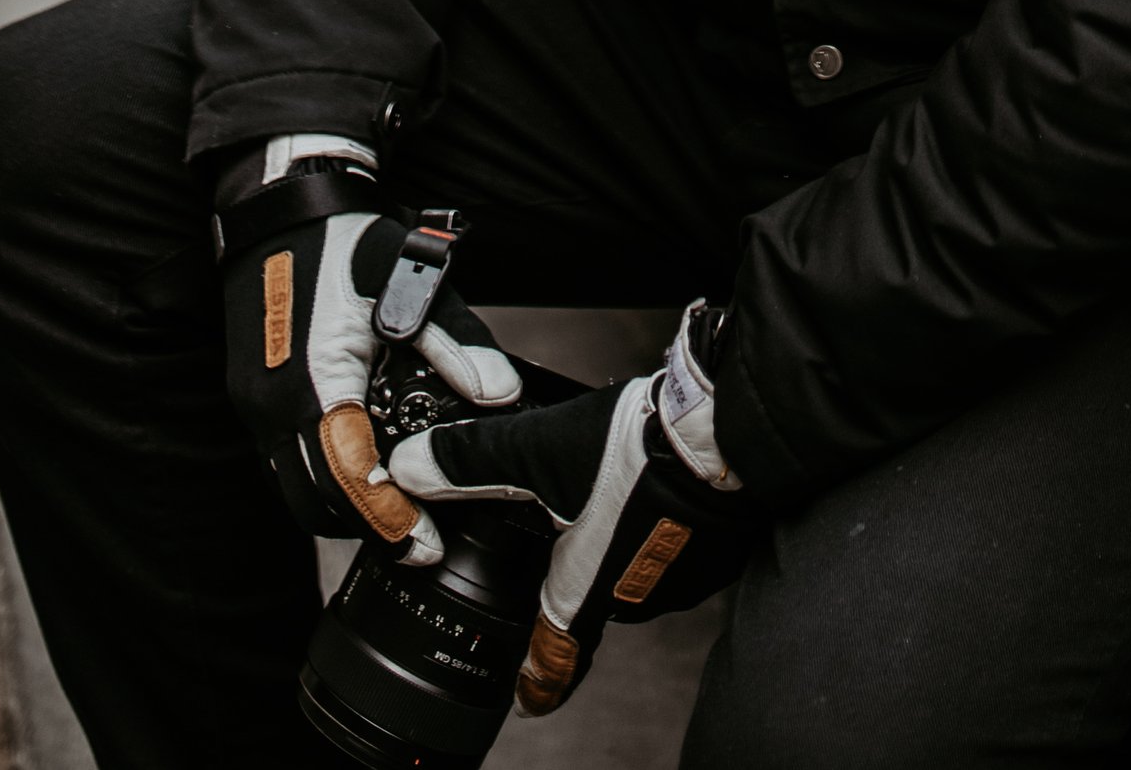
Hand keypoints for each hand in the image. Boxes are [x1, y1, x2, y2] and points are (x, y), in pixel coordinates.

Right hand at [217, 141, 520, 554]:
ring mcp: (256, 403)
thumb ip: (454, 344)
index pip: (348, 477)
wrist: (276, 205)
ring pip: (295, 487)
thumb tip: (499, 395)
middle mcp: (271, 403)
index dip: (388, 520)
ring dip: (343, 504)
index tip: (426, 546)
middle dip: (366, 525)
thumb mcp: (409, 281)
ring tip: (400, 503)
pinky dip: (325, 473)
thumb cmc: (342, 238)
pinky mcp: (255, 396)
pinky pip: (287, 458)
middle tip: (420, 533)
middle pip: (314, 503)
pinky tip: (365, 461)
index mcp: (310, 378)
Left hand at [391, 304, 751, 711]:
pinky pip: (675, 553)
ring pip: (636, 575)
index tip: (529, 698)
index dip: (539, 681)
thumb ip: (469, 464)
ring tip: (611, 506)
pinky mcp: (715, 552)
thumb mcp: (534, 452)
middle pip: (595, 604)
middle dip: (579, 581)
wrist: (722, 432)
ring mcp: (680, 578)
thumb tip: (408, 470)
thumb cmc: (633, 454)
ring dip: (621, 551)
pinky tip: (653, 494)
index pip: (556, 657)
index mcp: (587, 590)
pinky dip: (659, 531)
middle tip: (566, 548)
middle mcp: (635, 597)